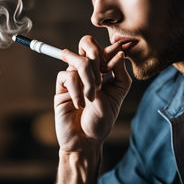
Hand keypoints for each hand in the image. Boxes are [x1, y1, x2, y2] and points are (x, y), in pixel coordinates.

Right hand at [54, 35, 130, 152]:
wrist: (86, 141)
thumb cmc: (102, 121)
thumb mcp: (117, 95)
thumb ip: (120, 73)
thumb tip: (119, 53)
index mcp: (103, 71)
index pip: (105, 49)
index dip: (112, 48)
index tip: (122, 49)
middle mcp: (87, 71)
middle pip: (86, 43)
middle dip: (96, 54)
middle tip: (102, 75)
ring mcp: (74, 77)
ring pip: (79, 60)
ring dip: (89, 78)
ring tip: (92, 97)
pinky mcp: (62, 87)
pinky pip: (67, 76)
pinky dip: (77, 90)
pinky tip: (80, 104)